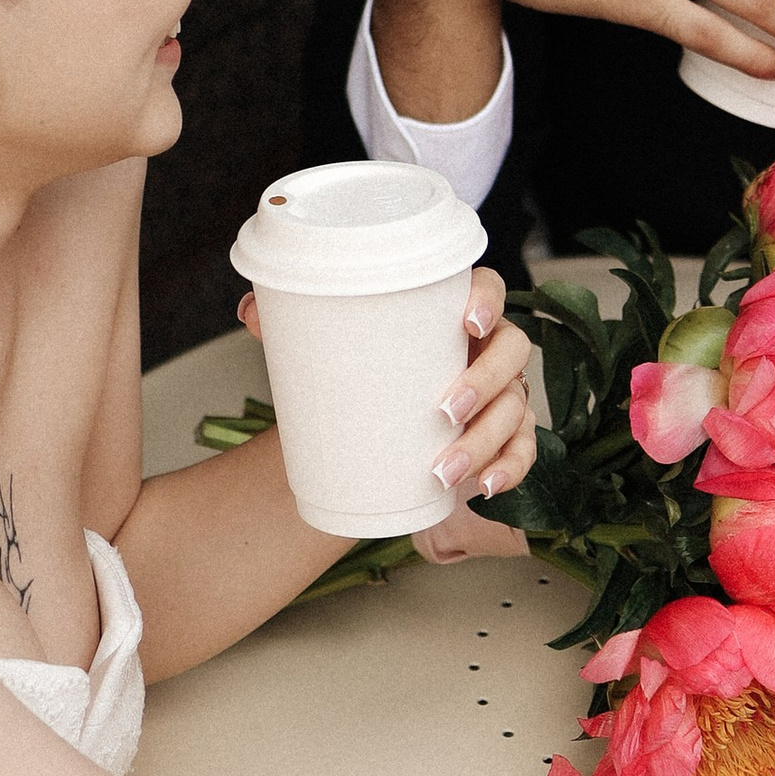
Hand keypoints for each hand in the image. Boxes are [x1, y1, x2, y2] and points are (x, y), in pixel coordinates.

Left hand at [234, 269, 534, 560]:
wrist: (375, 421)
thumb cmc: (365, 370)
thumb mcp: (331, 344)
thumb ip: (292, 322)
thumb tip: (251, 309)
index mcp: (454, 310)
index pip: (490, 288)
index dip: (488, 300)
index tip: (466, 321)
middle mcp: (488, 348)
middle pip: (513, 351)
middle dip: (484, 381)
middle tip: (443, 408)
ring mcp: (503, 393)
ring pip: (515, 409)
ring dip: (485, 440)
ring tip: (443, 469)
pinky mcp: (505, 437)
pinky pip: (523, 451)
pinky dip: (510, 470)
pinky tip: (484, 487)